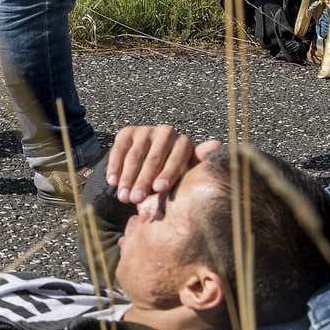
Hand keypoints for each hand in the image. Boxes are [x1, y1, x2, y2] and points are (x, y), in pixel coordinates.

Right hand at [106, 124, 222, 204]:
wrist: (148, 169)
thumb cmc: (171, 177)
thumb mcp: (185, 176)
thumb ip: (199, 164)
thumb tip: (217, 144)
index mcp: (184, 143)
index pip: (176, 157)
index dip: (167, 174)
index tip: (158, 190)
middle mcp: (166, 132)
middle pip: (154, 158)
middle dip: (143, 180)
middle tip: (135, 199)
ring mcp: (145, 130)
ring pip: (135, 156)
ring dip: (127, 178)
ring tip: (123, 196)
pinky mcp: (127, 132)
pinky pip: (119, 150)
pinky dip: (115, 167)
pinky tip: (112, 182)